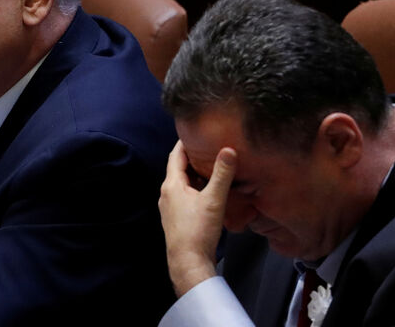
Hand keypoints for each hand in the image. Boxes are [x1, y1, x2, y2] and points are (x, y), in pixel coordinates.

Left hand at [158, 140, 235, 296]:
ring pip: (183, 183)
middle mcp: (166, 193)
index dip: (186, 142)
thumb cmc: (198, 231)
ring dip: (196, 174)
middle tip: (210, 146)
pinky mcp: (176, 218)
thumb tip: (228, 149)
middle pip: (179, 168)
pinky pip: (185, 195)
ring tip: (212, 166)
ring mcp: (170, 206)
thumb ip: (221, 174)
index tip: (197, 131)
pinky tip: (209, 191)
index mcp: (171, 184)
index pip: (176, 154)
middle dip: (193, 157)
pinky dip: (196, 188)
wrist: (188, 262)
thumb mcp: (213, 199)